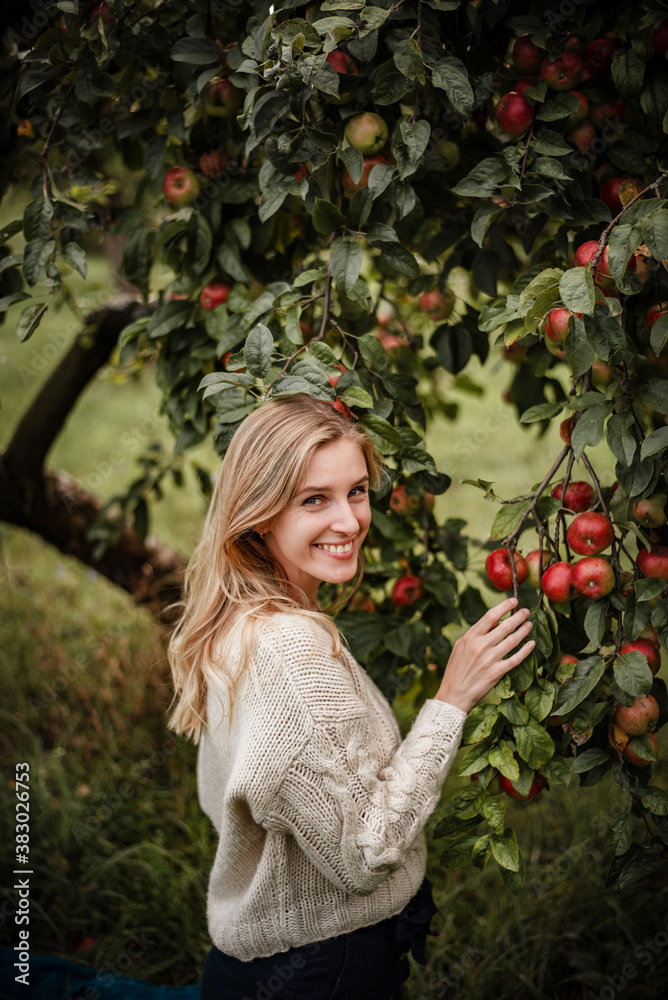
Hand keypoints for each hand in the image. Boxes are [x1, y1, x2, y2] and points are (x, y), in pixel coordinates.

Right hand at [435, 597, 533, 714]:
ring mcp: (490, 659)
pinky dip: (525, 650)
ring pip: (513, 641)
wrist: (454, 694)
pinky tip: (531, 644)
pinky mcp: (497, 672)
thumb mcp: (460, 647)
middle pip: (505, 626)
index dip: (504, 607)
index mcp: (470, 637)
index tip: (514, 601)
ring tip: (530, 625)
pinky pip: (516, 659)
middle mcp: (481, 646)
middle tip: (526, 611)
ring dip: (524, 631)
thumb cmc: (456, 669)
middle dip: (519, 616)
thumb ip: (476, 634)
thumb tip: (494, 622)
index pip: (490, 616)